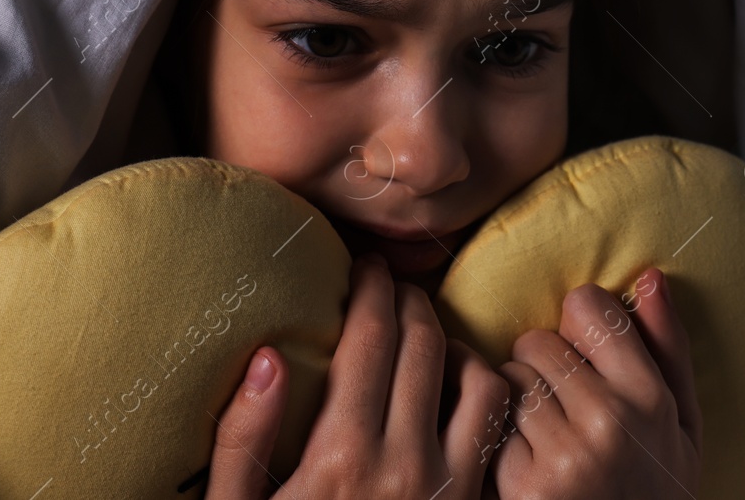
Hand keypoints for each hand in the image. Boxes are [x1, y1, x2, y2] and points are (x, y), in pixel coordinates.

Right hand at [204, 253, 510, 499]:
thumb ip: (245, 437)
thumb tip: (271, 355)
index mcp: (340, 456)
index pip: (371, 337)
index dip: (372, 288)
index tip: (366, 267)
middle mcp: (406, 466)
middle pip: (426, 343)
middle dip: (411, 299)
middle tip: (394, 286)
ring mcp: (452, 490)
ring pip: (481, 380)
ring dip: (458, 344)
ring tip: (429, 334)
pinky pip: (500, 432)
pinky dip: (489, 394)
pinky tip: (460, 391)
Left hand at [487, 267, 701, 498]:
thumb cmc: (656, 491)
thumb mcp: (682, 424)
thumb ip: (668, 347)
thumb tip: (648, 276)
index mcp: (650, 398)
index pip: (587, 306)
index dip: (579, 326)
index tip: (587, 354)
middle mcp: (608, 423)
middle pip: (535, 342)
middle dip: (541, 368)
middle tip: (562, 407)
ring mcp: (562, 458)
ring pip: (506, 382)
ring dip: (515, 405)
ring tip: (544, 438)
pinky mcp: (522, 488)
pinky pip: (490, 428)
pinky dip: (499, 444)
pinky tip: (524, 466)